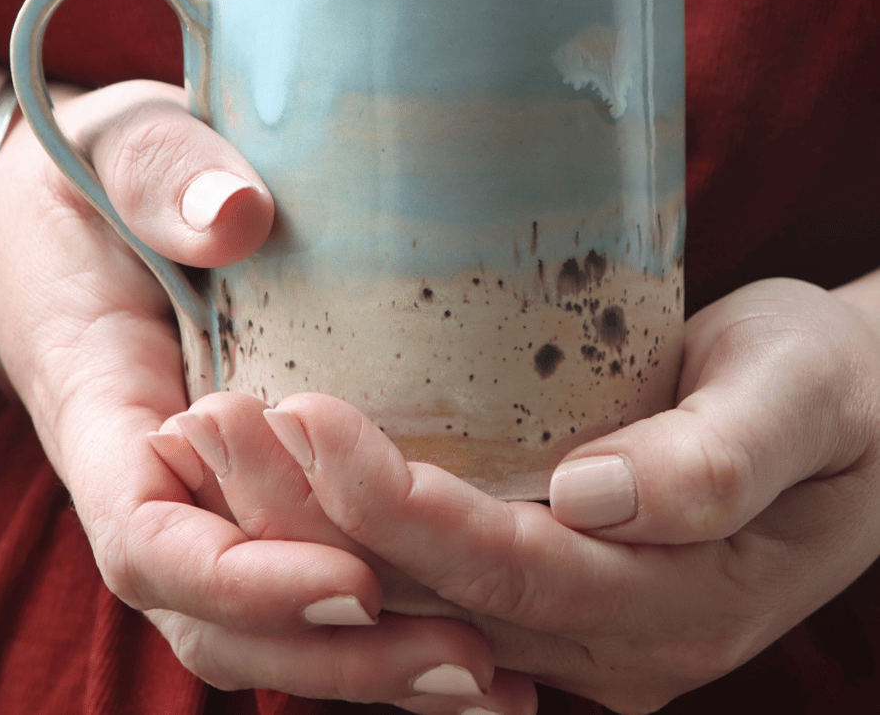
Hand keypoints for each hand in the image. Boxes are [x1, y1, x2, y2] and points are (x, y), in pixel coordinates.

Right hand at [0, 79, 498, 707]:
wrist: (74, 218)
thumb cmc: (91, 185)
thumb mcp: (121, 151)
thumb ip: (159, 175)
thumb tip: (236, 216)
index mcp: (107, 412)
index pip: (151, 540)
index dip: (241, 580)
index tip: (354, 578)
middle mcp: (155, 481)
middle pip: (220, 618)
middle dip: (334, 656)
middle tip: (467, 660)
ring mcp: (206, 495)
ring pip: (266, 622)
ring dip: (370, 665)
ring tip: (497, 680)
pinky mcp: (256, 487)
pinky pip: (303, 572)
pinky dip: (376, 623)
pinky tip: (479, 628)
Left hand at [261, 277, 879, 713]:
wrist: (854, 425)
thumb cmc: (827, 391)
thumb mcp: (799, 396)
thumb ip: (716, 460)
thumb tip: (593, 498)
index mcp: (674, 603)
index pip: (505, 568)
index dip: (399, 504)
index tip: (308, 415)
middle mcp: (611, 641)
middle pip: (433, 593)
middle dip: (314, 515)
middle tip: (216, 422)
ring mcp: (574, 628)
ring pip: (411, 596)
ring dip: (304, 525)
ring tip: (215, 441)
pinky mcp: (549, 590)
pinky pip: (427, 581)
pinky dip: (343, 531)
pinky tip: (281, 475)